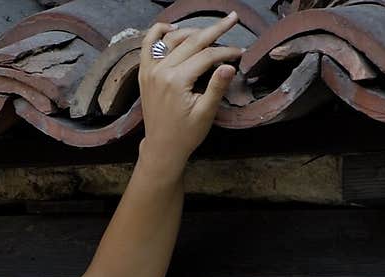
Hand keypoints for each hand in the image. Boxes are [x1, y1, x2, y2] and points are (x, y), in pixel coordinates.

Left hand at [138, 13, 244, 176]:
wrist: (162, 149)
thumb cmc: (185, 134)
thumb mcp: (205, 114)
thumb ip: (216, 88)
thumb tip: (229, 66)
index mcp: (176, 82)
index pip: (206, 55)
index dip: (226, 51)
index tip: (240, 51)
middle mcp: (160, 72)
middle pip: (191, 42)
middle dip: (215, 30)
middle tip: (232, 19)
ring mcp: (150, 71)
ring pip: (172, 39)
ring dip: (192, 31)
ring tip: (210, 30)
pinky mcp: (144, 73)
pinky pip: (148, 45)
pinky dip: (159, 32)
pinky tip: (172, 29)